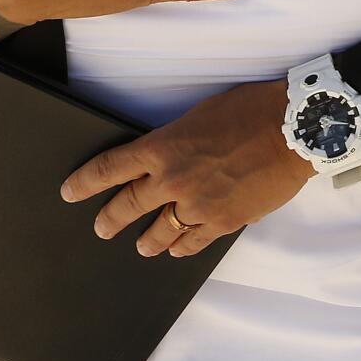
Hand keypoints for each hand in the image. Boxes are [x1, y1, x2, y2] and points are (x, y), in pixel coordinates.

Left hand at [61, 79, 312, 256]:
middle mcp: (172, 180)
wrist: (292, 130)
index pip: (110, 168)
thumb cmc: (249, 110)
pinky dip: (182, 247)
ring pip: (161, 230)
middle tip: (100, 228)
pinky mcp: (224, 221)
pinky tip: (176, 250)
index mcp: (161, 147)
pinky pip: (194, 241)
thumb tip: (170, 155)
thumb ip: (177, 140)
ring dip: (147, 240)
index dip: (85, 182)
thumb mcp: (199, 115)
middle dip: (110, 218)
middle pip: (128, 205)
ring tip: (141, 247)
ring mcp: (197, 205)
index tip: (69, 192)